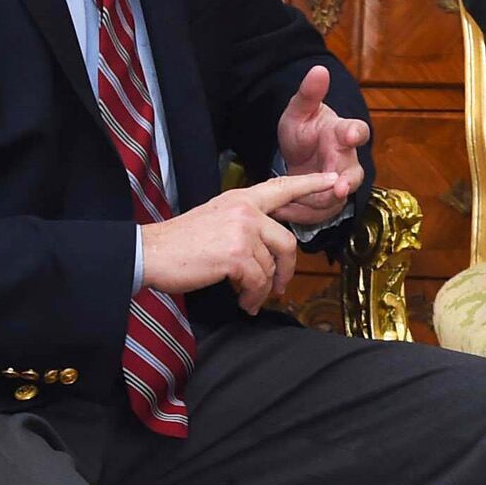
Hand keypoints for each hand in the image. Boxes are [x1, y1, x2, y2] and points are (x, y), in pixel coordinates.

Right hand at [140, 172, 342, 312]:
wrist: (149, 252)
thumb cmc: (180, 242)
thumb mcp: (216, 219)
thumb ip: (245, 224)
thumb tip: (268, 248)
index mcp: (241, 199)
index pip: (283, 188)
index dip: (311, 185)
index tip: (335, 182)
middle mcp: (246, 211)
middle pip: (286, 243)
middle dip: (286, 270)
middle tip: (279, 287)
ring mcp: (242, 231)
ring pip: (270, 267)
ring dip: (262, 288)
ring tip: (248, 298)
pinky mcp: (236, 255)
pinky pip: (257, 282)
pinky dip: (252, 296)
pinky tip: (243, 302)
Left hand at [274, 66, 369, 227]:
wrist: (300, 154)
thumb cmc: (304, 129)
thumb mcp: (299, 111)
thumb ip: (309, 94)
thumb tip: (319, 69)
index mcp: (342, 133)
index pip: (357, 130)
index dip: (356, 134)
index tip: (352, 135)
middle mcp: (348, 159)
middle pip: (353, 173)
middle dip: (345, 182)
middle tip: (338, 189)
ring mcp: (341, 182)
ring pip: (336, 198)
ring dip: (314, 202)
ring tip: (289, 202)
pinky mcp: (331, 202)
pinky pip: (321, 213)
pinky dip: (301, 214)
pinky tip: (282, 210)